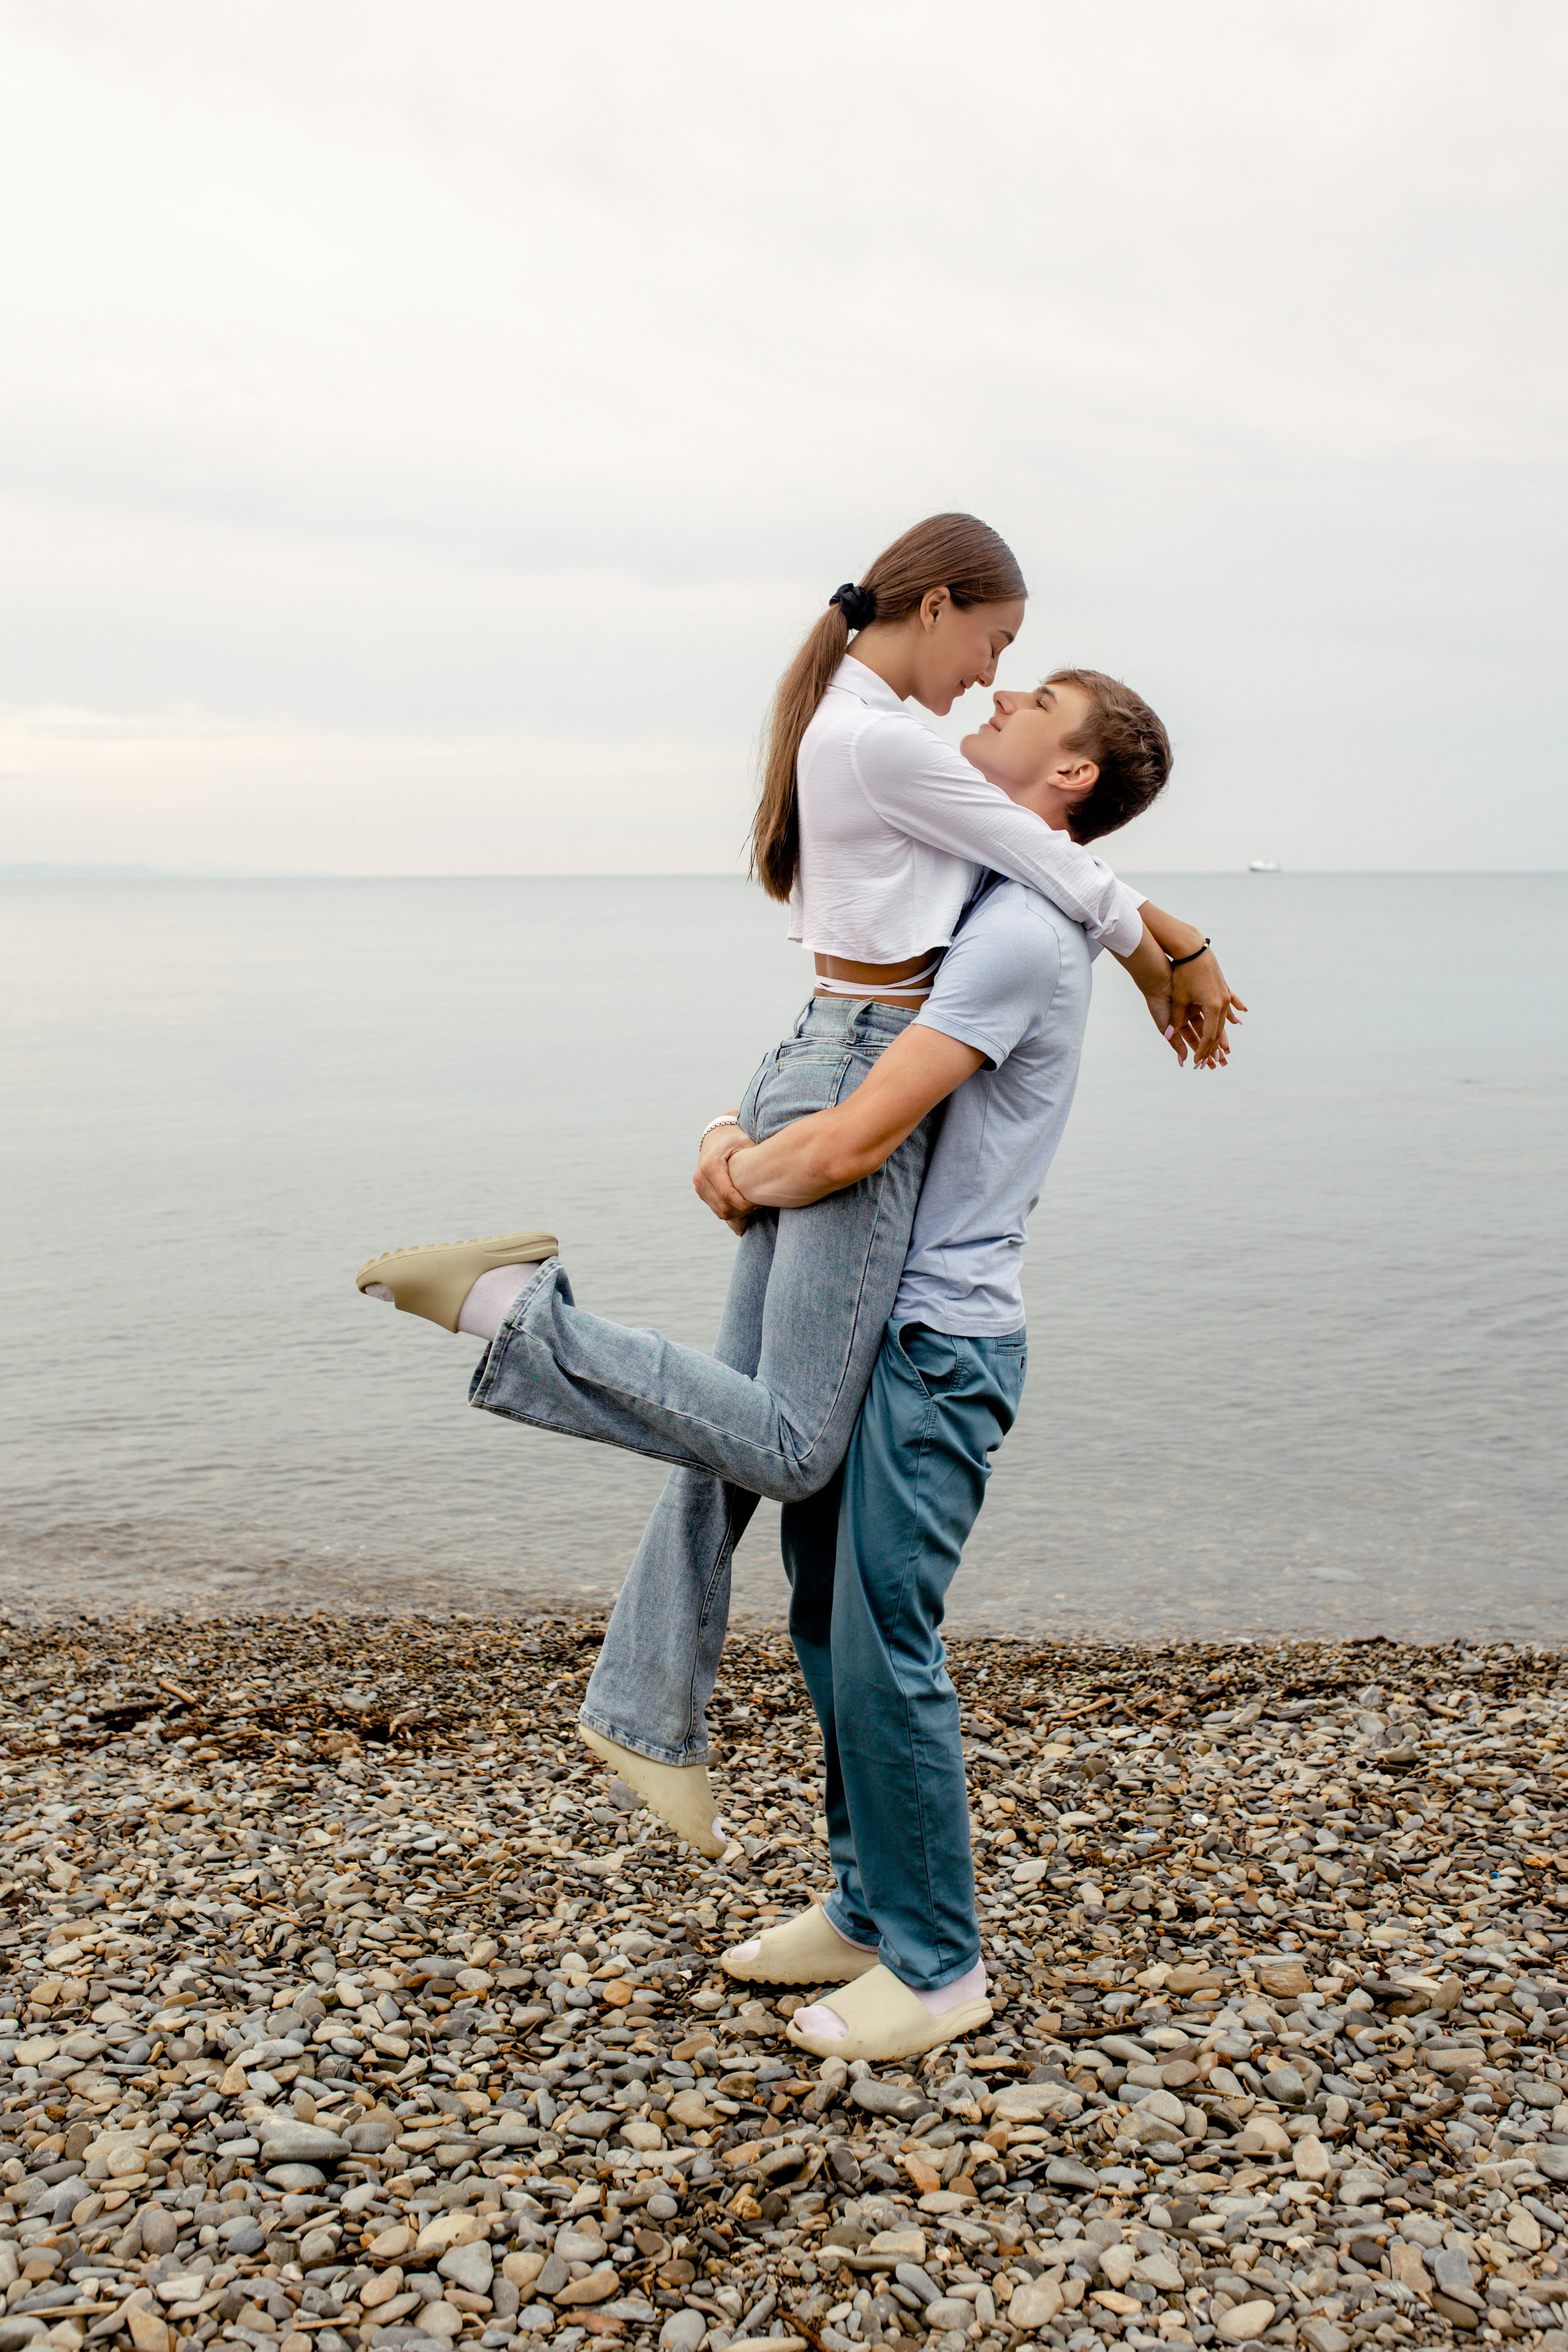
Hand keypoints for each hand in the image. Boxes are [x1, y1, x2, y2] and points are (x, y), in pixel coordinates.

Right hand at [693, 1120, 755, 1232]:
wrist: (717, 1136)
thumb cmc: (736, 1138)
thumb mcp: (746, 1142)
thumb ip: (756, 1157)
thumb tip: (773, 1169)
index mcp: (710, 1166)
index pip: (727, 1195)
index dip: (745, 1205)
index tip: (760, 1204)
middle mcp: (701, 1178)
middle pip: (723, 1207)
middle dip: (743, 1211)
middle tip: (760, 1205)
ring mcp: (699, 1186)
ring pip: (720, 1211)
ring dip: (738, 1214)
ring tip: (753, 1205)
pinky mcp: (701, 1192)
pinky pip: (717, 1209)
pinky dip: (732, 1212)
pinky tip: (745, 1205)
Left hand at [1169, 947, 1246, 1067]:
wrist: (1193, 949)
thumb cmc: (1184, 973)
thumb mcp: (1179, 998)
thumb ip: (1176, 1019)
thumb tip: (1168, 1036)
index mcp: (1212, 1006)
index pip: (1209, 1035)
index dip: (1203, 1050)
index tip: (1197, 1062)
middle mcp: (1222, 1002)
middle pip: (1218, 1031)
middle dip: (1212, 1048)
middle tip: (1206, 1063)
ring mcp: (1223, 995)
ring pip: (1223, 1021)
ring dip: (1220, 1036)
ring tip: (1220, 1050)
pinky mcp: (1222, 989)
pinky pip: (1227, 1007)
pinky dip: (1231, 1015)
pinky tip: (1239, 1019)